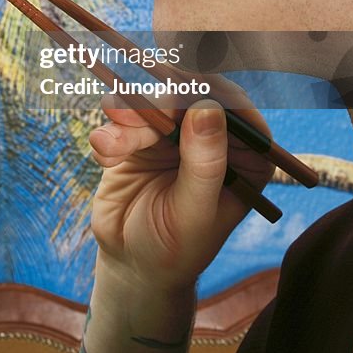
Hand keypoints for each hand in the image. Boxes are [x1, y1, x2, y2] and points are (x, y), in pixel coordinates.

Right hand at [89, 77, 273, 292]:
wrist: (131, 264)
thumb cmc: (176, 249)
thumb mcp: (195, 214)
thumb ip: (204, 165)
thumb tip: (207, 109)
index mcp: (246, 156)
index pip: (238, 109)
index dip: (212, 91)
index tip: (183, 89)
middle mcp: (213, 136)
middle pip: (191, 96)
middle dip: (158, 103)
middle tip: (127, 114)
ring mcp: (175, 132)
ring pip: (153, 102)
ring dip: (127, 119)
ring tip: (110, 149)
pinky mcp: (139, 135)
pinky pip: (123, 118)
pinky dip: (111, 133)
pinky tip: (105, 158)